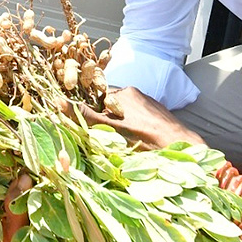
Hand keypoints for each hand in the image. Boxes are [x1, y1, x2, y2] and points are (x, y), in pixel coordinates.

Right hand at [71, 86, 204, 150]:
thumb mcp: (110, 129)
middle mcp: (137, 94)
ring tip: (132, 145)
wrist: (184, 148)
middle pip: (112, 109)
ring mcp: (150, 104)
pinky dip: (138, 132)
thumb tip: (57, 102)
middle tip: (114, 142)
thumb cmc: (146, 139)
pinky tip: (143, 144)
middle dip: (110, 124)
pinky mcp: (160, 114)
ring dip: (125, 130)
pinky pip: (141, 121)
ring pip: (127, 117)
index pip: (99, 103)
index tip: (98, 134)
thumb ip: (84, 116)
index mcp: (123, 93)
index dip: (95, 119)